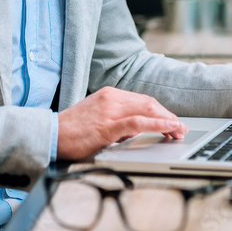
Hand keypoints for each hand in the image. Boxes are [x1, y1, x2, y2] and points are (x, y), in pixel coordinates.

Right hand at [57, 86, 186, 160]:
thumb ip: (117, 119)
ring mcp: (109, 111)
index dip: (162, 111)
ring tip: (179, 131)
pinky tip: (167, 129)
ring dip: (167, 121)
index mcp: (109, 94)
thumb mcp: (98, 117)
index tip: (173, 122)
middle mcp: (111, 98)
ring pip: (147, 110)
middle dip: (168, 116)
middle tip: (181, 129)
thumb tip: (136, 129)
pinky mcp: (106, 127)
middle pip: (149, 103)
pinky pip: (137, 123)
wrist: (50, 135)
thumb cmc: (72, 130)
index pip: (143, 100)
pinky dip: (156, 125)